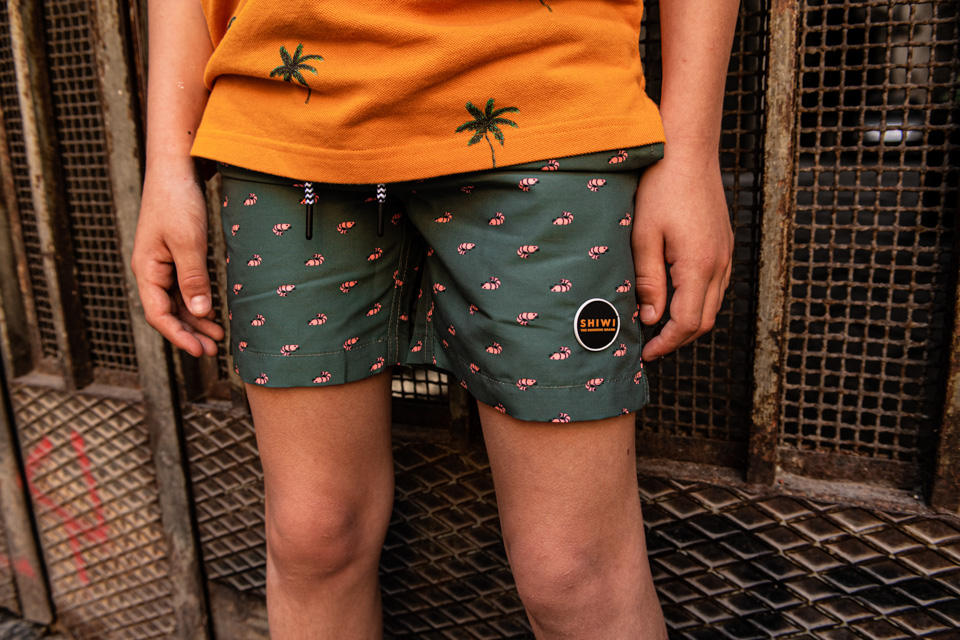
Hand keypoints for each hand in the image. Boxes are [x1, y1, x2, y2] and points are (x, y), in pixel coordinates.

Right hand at [131, 159, 223, 357]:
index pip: (158, 314)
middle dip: (190, 333)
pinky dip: (198, 302)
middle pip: (168, 312)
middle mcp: (151, 270)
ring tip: (217, 337)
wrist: (176, 167)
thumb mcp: (188, 242)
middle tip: (214, 350)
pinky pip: (184, 287)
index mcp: (147, 270)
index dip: (179, 336)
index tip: (200, 351)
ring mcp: (162, 263)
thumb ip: (193, 279)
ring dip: (196, 320)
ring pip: (177, 301)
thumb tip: (199, 313)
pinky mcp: (175, 254)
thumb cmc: (178, 200)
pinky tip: (212, 311)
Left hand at [632, 149, 732, 360]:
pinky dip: (698, 301)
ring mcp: (726, 254)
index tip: (645, 353)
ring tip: (659, 326)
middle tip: (650, 346)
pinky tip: (675, 297)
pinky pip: (716, 285)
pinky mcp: (724, 244)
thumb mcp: (644, 236)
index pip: (688, 323)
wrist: (687, 149)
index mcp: (699, 265)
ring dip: (689, 321)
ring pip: (713, 304)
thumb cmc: (661, 188)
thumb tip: (651, 319)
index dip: (666, 343)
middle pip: (705, 320)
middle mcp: (720, 264)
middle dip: (678, 339)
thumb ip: (649, 281)